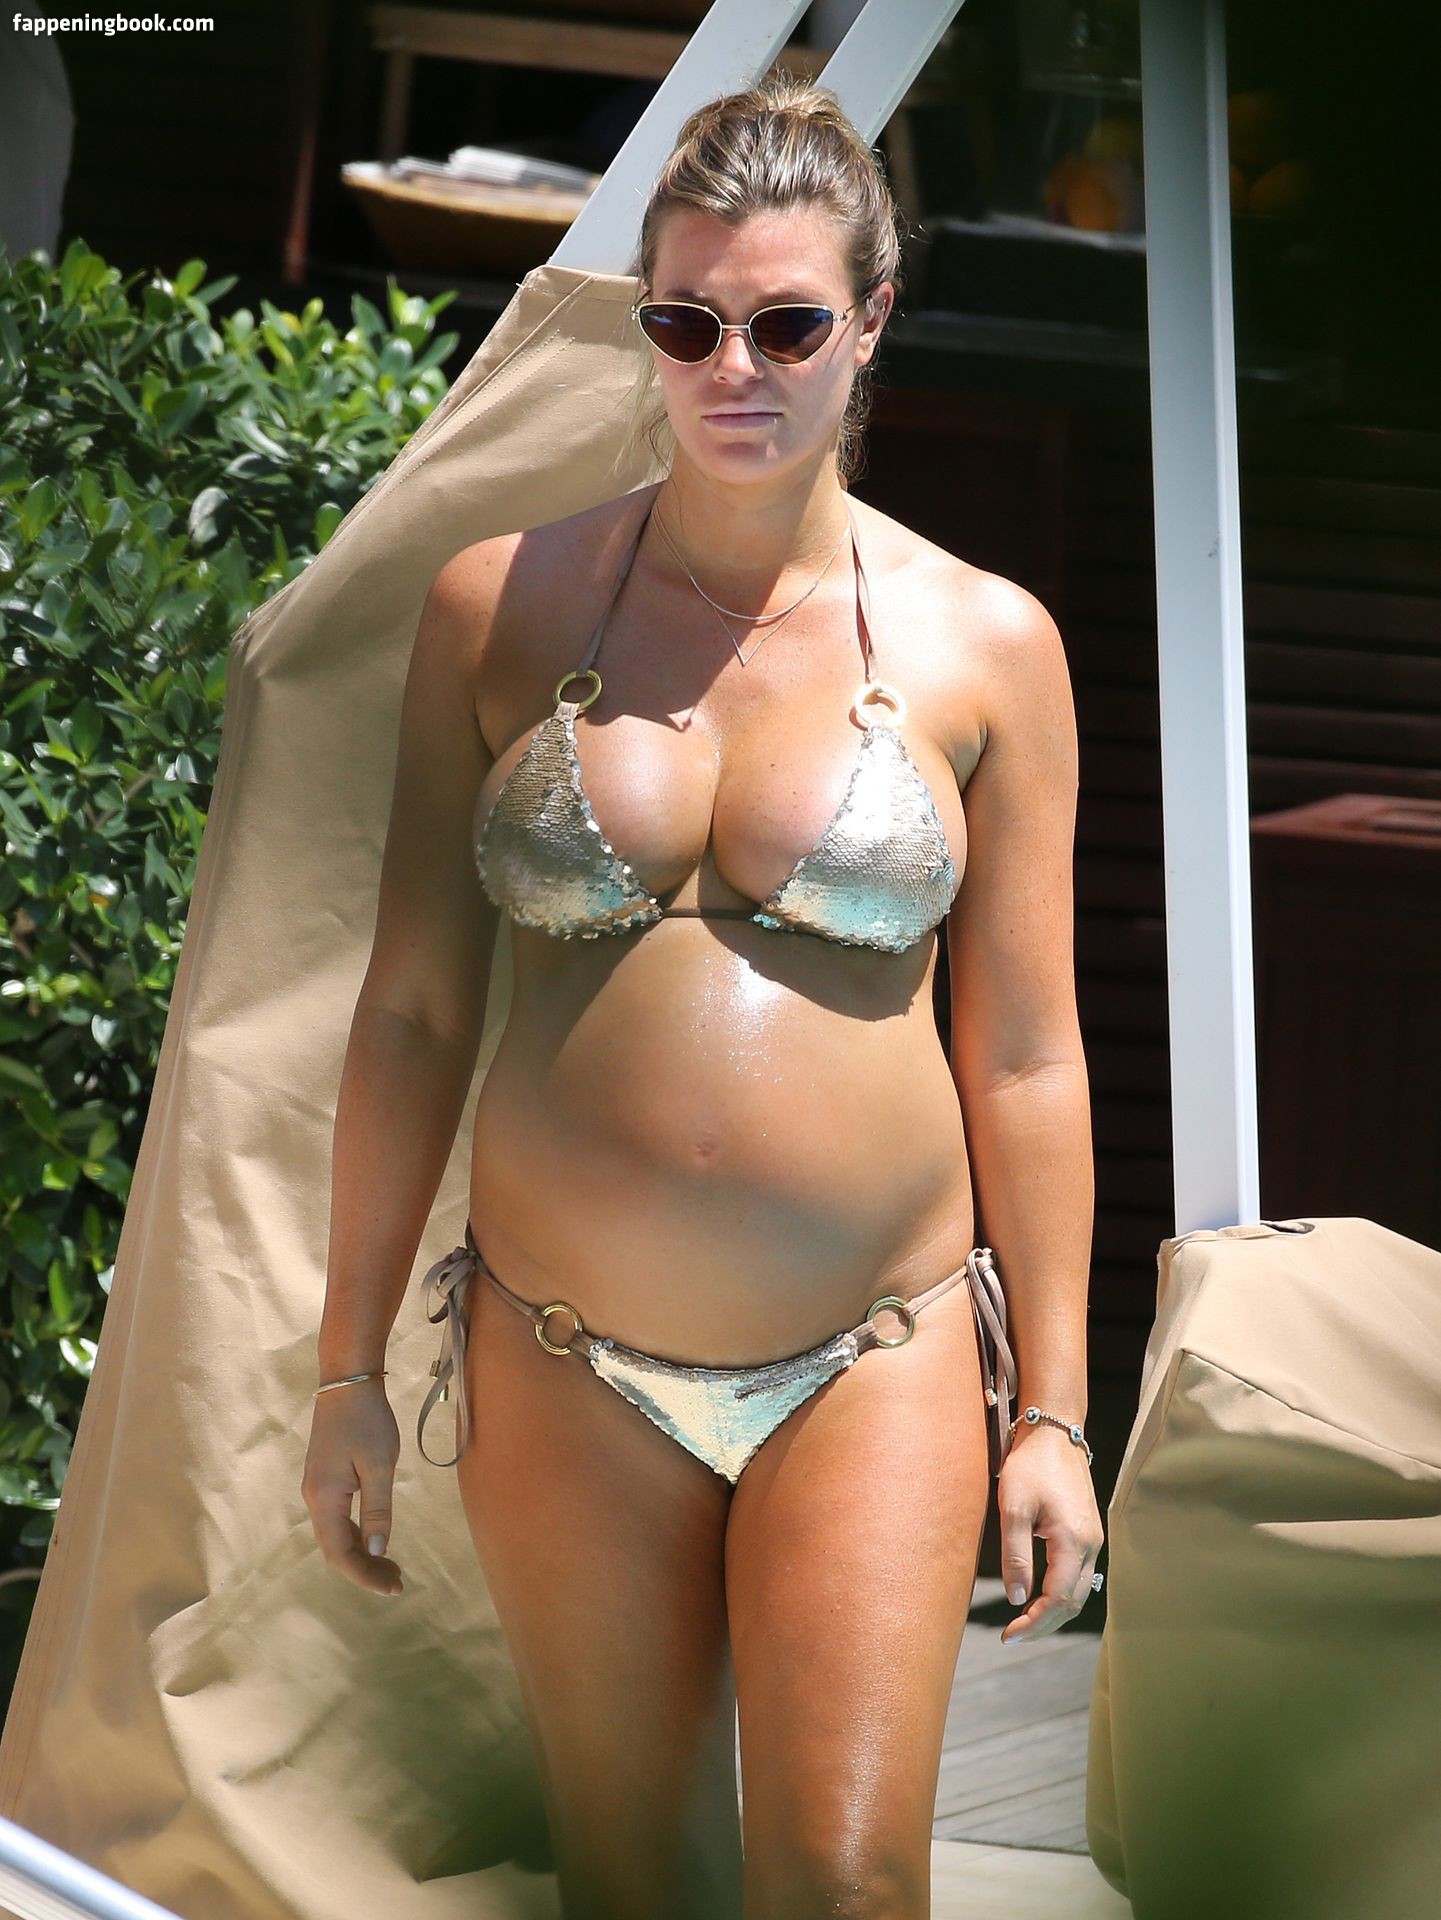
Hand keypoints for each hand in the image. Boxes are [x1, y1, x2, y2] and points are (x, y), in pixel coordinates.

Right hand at [301, 1376, 403, 1596]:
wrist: (347, 1380)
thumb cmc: (367, 1420)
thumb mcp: (380, 1465)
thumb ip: (377, 1510)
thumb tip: (376, 1550)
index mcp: (325, 1498)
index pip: (339, 1553)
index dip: (364, 1575)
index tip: (393, 1588)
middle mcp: (314, 1497)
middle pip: (334, 1548)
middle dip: (364, 1569)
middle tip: (397, 1581)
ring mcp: (317, 1487)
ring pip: (335, 1534)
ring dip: (361, 1553)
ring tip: (391, 1566)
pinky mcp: (324, 1477)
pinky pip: (336, 1517)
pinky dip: (355, 1533)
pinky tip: (374, 1537)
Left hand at [996, 1423, 1102, 1642]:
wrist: (1054, 1433)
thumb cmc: (1030, 1466)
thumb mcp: (1013, 1507)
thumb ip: (1015, 1555)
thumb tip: (1017, 1599)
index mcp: (1073, 1541)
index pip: (1057, 1600)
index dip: (1034, 1623)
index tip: (1009, 1635)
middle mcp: (1091, 1545)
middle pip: (1073, 1603)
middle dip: (1044, 1624)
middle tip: (1014, 1635)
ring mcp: (1094, 1539)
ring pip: (1080, 1592)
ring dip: (1054, 1612)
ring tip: (1024, 1621)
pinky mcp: (1089, 1532)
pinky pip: (1080, 1575)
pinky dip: (1062, 1594)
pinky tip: (1041, 1596)